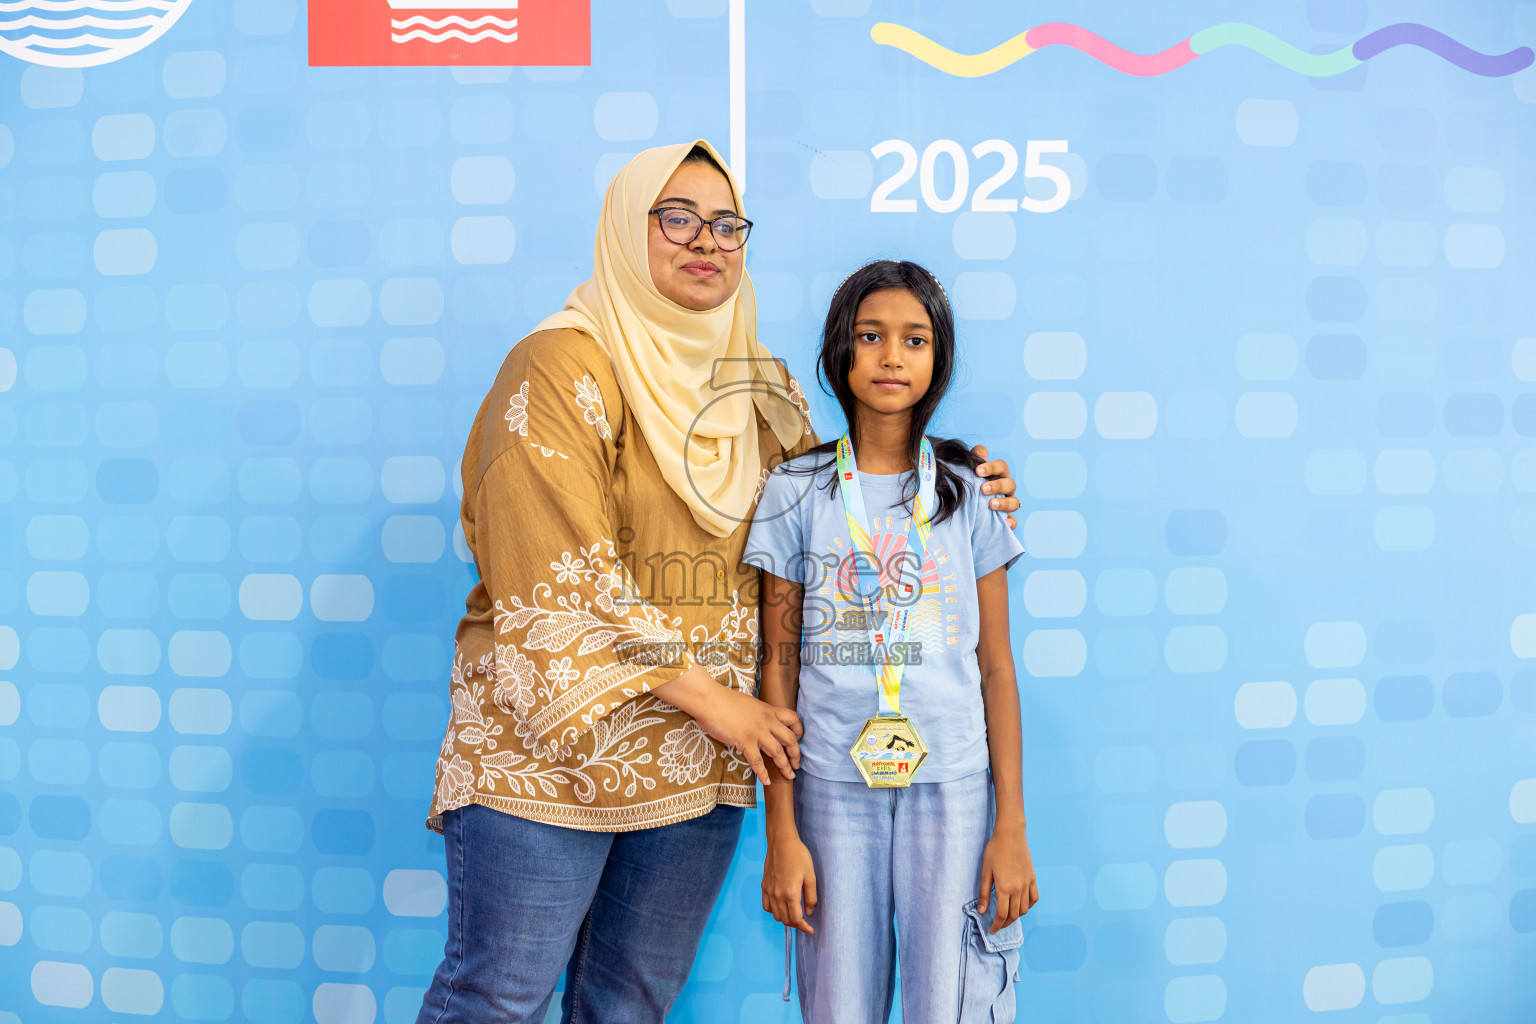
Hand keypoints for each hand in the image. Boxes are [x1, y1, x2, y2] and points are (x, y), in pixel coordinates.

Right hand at [652, 665, 802, 785]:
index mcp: (768, 710)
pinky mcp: (744, 741)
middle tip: (796, 765)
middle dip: (796, 754)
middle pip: (790, 738)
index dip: (799, 731)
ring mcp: (757, 731)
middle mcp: (767, 721)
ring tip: (789, 776)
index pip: (793, 719)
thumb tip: (757, 721)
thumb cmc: (723, 700)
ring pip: (778, 751)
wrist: (709, 699)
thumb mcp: (748, 703)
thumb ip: (757, 714)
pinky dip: (763, 773)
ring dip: (785, 766)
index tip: (798, 740)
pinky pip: (758, 761)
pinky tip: (767, 782)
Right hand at [763, 832, 817, 933]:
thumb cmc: (799, 856)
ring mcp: (769, 891)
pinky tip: (781, 907)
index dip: (804, 927)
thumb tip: (809, 912)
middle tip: (805, 922)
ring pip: (776, 915)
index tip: (810, 930)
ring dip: (785, 919)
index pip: (796, 919)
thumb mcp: (811, 876)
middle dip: (796, 924)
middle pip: (785, 920)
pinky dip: (774, 911)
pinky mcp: (764, 886)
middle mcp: (778, 895)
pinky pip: (767, 906)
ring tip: (794, 915)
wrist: (782, 842)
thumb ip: (811, 897)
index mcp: (791, 894)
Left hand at [971, 444, 1018, 529]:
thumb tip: (979, 450)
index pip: (1001, 466)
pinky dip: (1011, 522)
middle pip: (1010, 484)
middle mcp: (1005, 489)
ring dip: (1004, 503)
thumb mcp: (968, 473)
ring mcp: (1007, 505)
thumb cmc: (969, 486)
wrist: (965, 511)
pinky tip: (1004, 523)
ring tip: (990, 505)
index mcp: (998, 475)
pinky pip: (1014, 522)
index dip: (992, 467)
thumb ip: (974, 460)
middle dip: (997, 485)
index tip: (977, 471)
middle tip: (983, 489)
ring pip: (1015, 503)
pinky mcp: (1006, 520)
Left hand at [977, 817, 1037, 932]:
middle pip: (1014, 914)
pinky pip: (1034, 898)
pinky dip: (1028, 906)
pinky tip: (1022, 907)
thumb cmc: (995, 851)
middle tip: (998, 926)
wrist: (1011, 835)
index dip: (997, 925)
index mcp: (1004, 888)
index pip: (1002, 915)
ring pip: (1024, 909)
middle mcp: (1018, 889)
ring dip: (1016, 917)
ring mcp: (1027, 884)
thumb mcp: (985, 871)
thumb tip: (982, 911)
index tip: (992, 930)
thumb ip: (984, 893)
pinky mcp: (1032, 878)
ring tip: (1008, 918)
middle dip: (1005, 924)